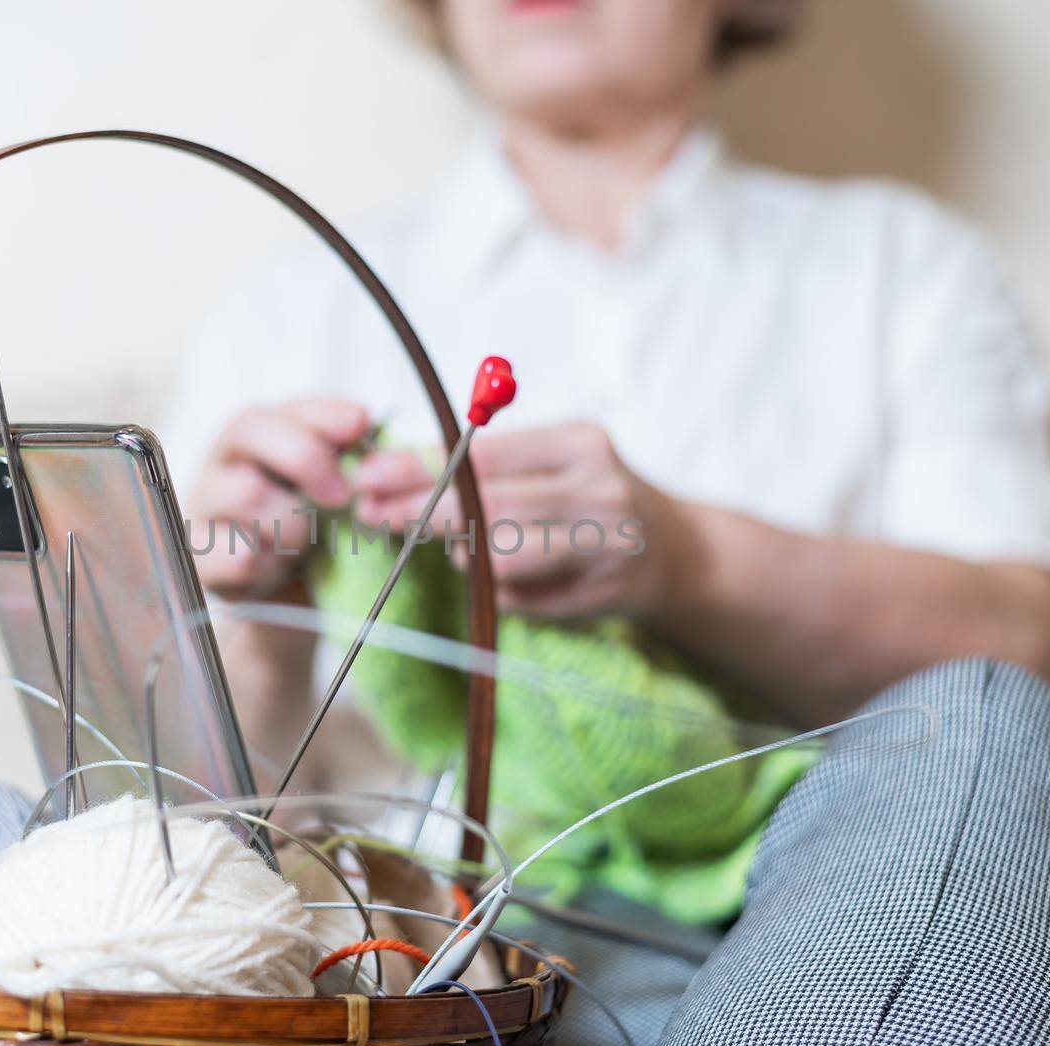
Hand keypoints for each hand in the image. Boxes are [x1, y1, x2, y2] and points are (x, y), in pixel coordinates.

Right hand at [183, 398, 368, 598]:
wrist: (275, 591)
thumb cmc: (304, 527)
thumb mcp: (325, 487)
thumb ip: (343, 456)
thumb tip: (366, 427)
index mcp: (254, 437)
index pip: (282, 408)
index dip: (324, 414)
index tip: (360, 424)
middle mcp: (220, 462)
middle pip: (247, 429)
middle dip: (305, 457)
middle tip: (340, 495)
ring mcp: (202, 506)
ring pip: (246, 491)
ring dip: (291, 522)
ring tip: (302, 544)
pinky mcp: (200, 555)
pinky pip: (239, 552)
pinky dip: (269, 563)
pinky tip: (275, 565)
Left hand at [353, 421, 700, 619]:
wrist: (679, 551)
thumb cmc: (595, 496)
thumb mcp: (558, 458)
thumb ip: (494, 462)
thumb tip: (400, 469)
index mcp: (582, 443)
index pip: (485, 454)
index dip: (420, 467)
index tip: (370, 475)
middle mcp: (599, 490)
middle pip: (492, 506)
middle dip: (423, 512)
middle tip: (376, 515)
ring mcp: (607, 545)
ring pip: (505, 557)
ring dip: (464, 554)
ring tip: (454, 547)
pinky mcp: (604, 593)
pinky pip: (523, 597)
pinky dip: (498, 588)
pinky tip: (500, 577)